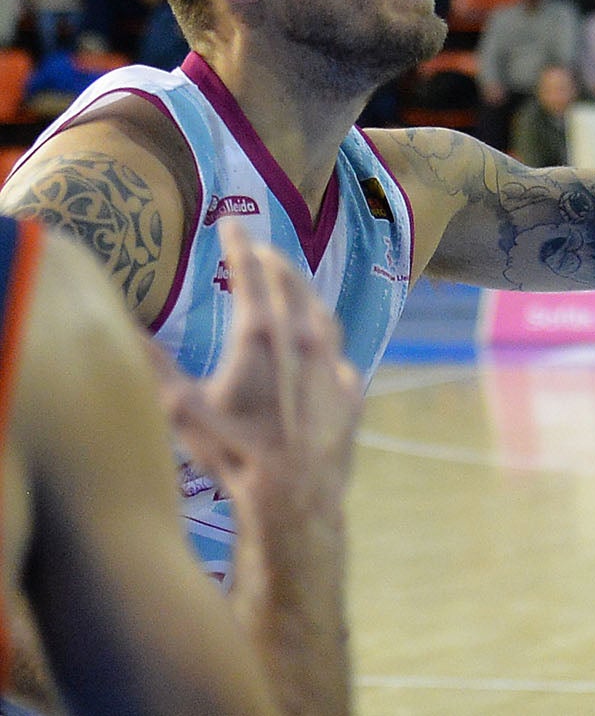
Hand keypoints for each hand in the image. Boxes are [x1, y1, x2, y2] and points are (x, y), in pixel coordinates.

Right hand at [159, 240, 363, 513]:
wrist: (293, 495)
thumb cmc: (232, 451)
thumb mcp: (181, 409)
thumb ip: (153, 364)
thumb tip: (122, 327)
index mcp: (261, 336)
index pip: (250, 274)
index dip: (239, 245)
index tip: (232, 221)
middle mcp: (304, 340)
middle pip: (291, 286)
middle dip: (274, 263)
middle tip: (259, 251)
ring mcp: (333, 363)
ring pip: (320, 314)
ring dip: (303, 294)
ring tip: (289, 286)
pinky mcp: (350, 391)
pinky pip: (337, 355)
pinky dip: (322, 343)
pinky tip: (315, 347)